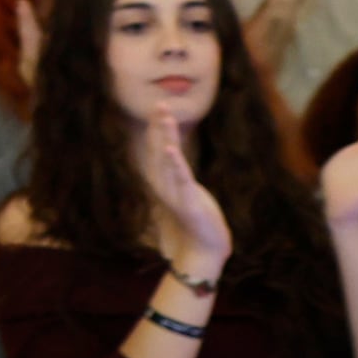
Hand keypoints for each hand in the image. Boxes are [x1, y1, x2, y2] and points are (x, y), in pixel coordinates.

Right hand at [135, 117, 232, 289]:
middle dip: (159, 127)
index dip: (157, 129)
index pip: (157, 150)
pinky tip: (171, 148)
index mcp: (162, 183)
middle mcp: (163, 187)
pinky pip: (180, 180)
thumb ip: (177, 179)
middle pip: (158, 150)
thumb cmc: (193, 226)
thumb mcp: (185, 196)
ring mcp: (173, 195)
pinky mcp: (187, 204)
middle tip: (160, 104)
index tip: (160, 108)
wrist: (200, 254)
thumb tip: (174, 161)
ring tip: (165, 117)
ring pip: (166, 161)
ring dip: (165, 137)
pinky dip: (175, 164)